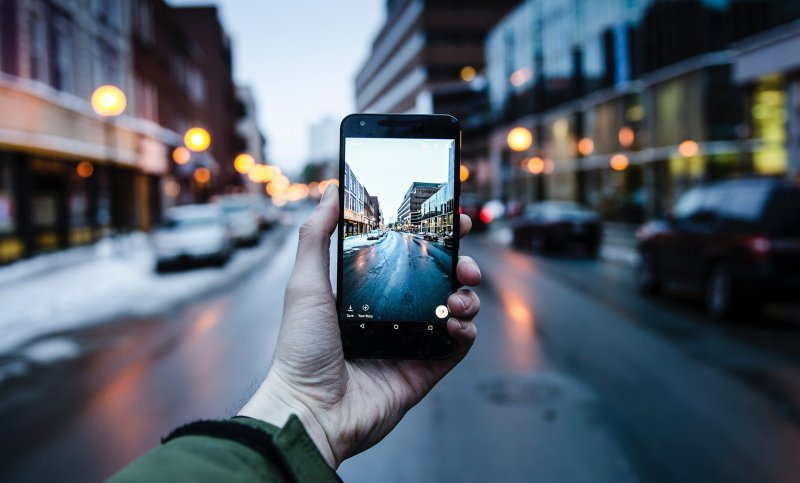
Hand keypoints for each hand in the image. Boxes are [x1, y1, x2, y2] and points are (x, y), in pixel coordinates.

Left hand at [239, 185, 481, 467]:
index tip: (454, 222)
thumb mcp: (305, 284)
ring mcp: (411, 342)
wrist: (309, 411)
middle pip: (440, 280)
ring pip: (455, 309)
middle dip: (461, 265)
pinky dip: (466, 331)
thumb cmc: (301, 349)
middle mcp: (393, 314)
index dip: (435, 238)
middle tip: (465, 264)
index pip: (410, 256)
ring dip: (466, 297)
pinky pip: (458, 346)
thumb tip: (330, 193)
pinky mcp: (425, 370)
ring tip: (458, 298)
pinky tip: (457, 324)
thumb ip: (315, 236)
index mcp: (370, 292)